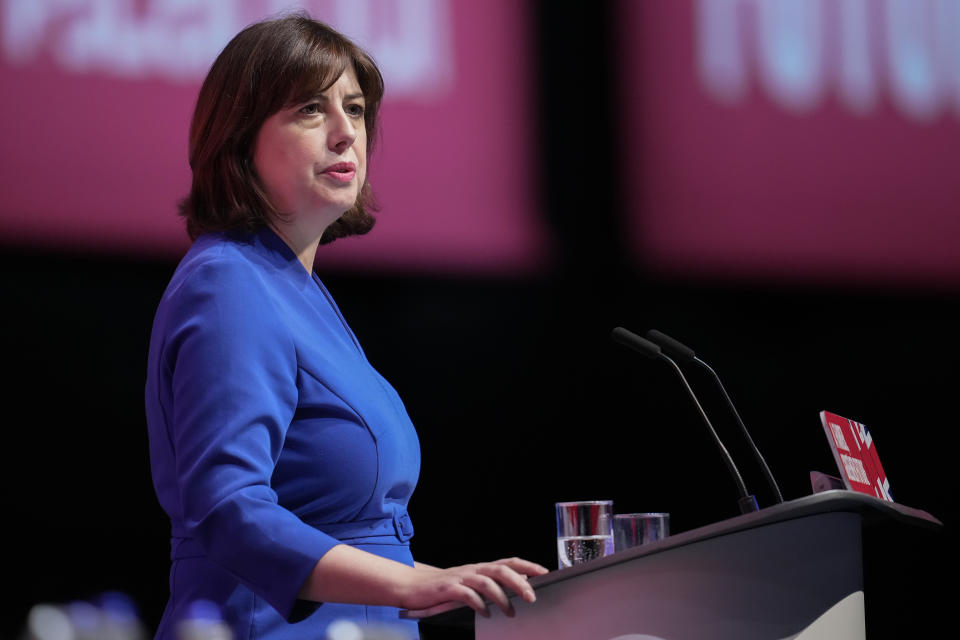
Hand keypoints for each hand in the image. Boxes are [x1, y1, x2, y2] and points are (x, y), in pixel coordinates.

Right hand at [400, 557, 548, 618]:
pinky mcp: (447, 589)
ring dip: (502, 597)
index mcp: (479, 568)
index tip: (544, 572)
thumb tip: (516, 589)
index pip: (508, 562)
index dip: (527, 566)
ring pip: (486, 581)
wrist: (411, 586)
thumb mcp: (469, 585)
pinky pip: (467, 594)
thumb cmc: (442, 588)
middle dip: (519, 582)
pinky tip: (485, 613)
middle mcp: (472, 570)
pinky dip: (479, 604)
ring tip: (510, 612)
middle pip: (500, 569)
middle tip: (531, 597)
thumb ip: (489, 585)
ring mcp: (460, 578)